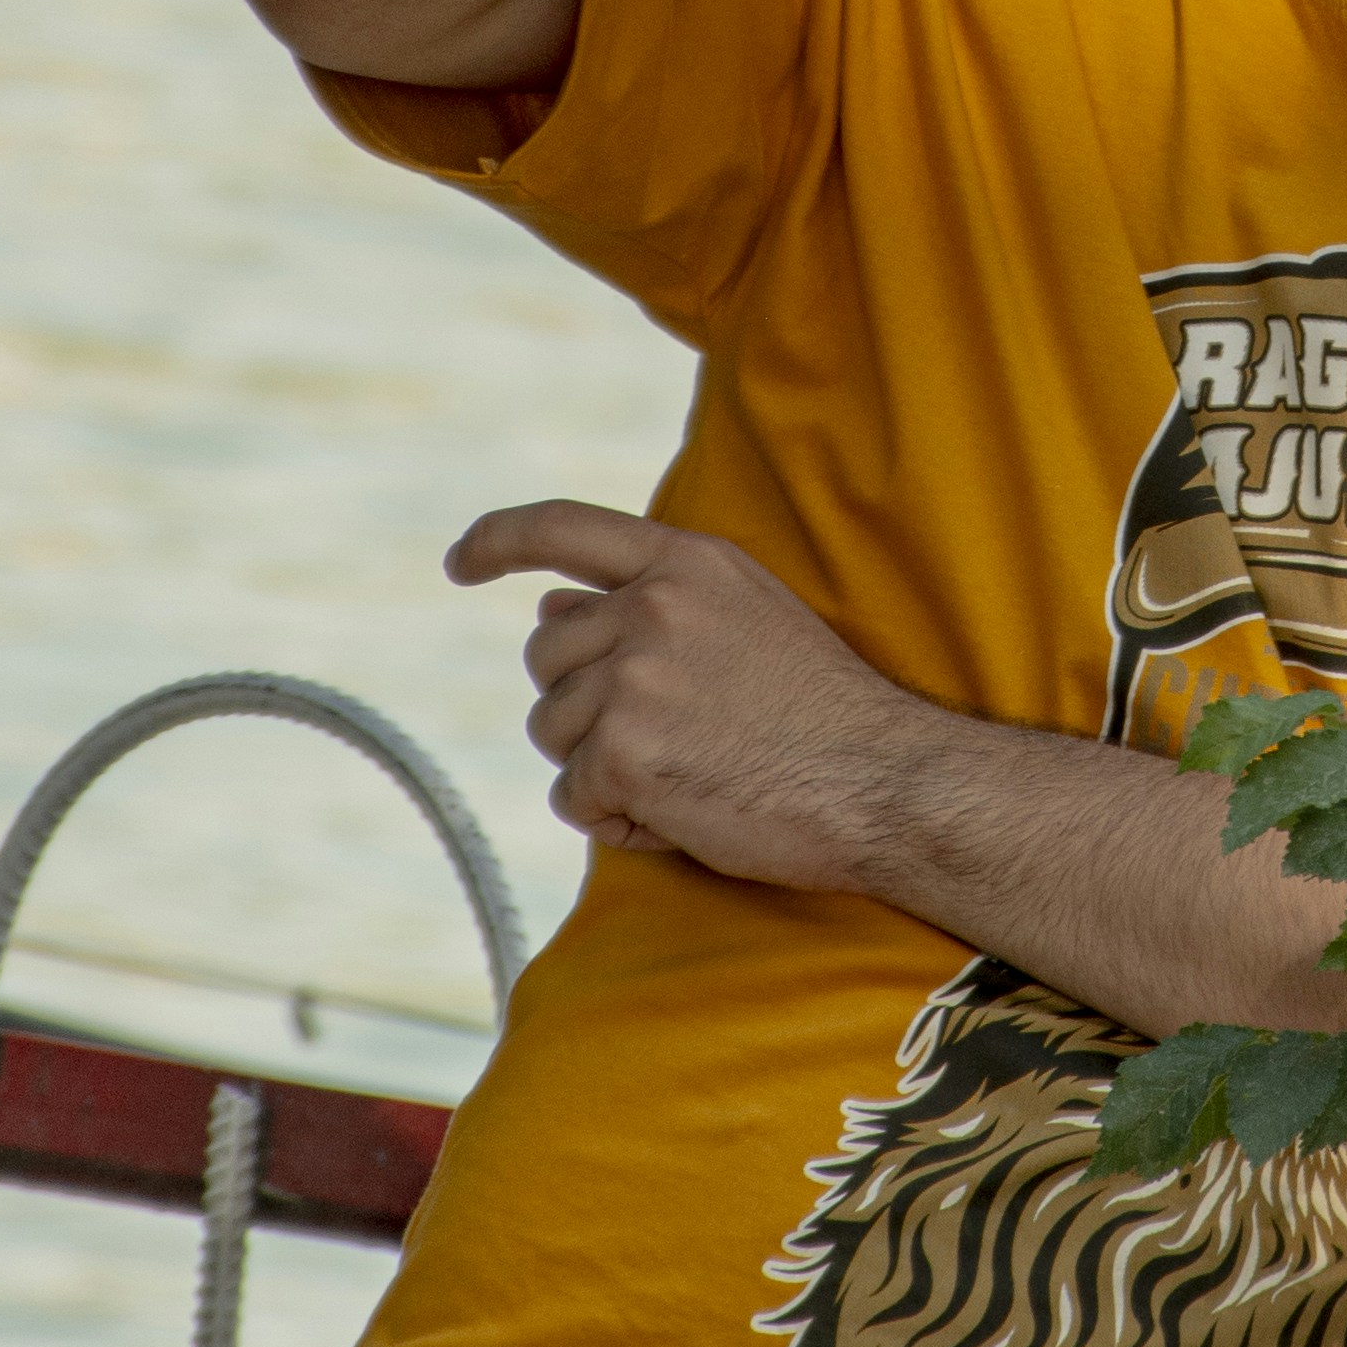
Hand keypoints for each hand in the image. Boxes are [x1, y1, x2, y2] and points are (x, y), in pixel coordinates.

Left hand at [448, 500, 928, 886]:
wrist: (884, 783)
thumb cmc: (825, 714)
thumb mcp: (748, 617)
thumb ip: (653, 601)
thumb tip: (551, 606)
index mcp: (688, 563)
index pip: (563, 528)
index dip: (498, 541)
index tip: (462, 562)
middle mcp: (652, 607)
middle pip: (547, 655)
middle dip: (581, 703)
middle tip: (661, 738)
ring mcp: (635, 677)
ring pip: (553, 730)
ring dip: (602, 766)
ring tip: (686, 775)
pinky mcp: (624, 751)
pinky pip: (573, 796)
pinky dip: (616, 818)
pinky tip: (682, 813)